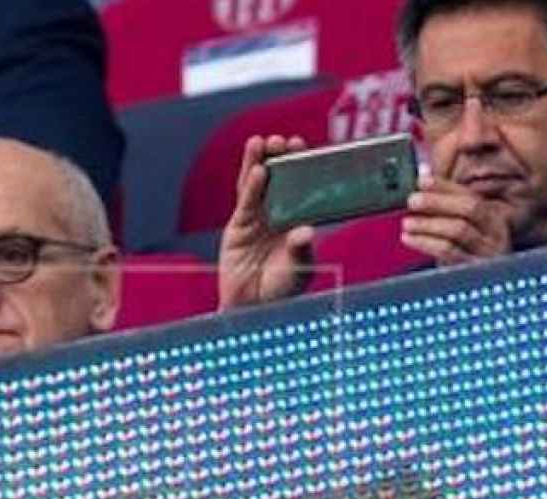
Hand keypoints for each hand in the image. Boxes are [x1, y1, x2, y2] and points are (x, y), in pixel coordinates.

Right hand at [216, 135, 317, 310]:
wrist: (253, 310)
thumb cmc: (282, 292)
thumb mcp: (299, 270)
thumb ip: (301, 249)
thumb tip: (306, 230)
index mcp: (299, 221)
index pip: (303, 188)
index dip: (304, 168)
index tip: (307, 150)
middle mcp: (279, 216)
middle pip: (280, 181)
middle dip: (282, 159)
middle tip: (286, 141)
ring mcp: (258, 220)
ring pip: (259, 185)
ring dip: (260, 163)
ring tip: (264, 142)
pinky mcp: (239, 227)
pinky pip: (245, 202)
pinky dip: (250, 186)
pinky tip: (256, 171)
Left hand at [401, 175, 512, 265]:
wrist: (478, 293)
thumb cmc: (465, 257)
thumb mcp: (461, 231)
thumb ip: (445, 204)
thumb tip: (423, 173)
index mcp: (494, 219)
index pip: (470, 196)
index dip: (445, 186)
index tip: (421, 180)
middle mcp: (496, 234)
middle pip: (469, 208)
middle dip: (438, 201)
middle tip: (412, 200)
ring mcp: (487, 253)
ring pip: (458, 229)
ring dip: (428, 223)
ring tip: (406, 222)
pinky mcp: (473, 270)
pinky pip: (449, 251)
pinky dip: (426, 242)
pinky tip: (409, 238)